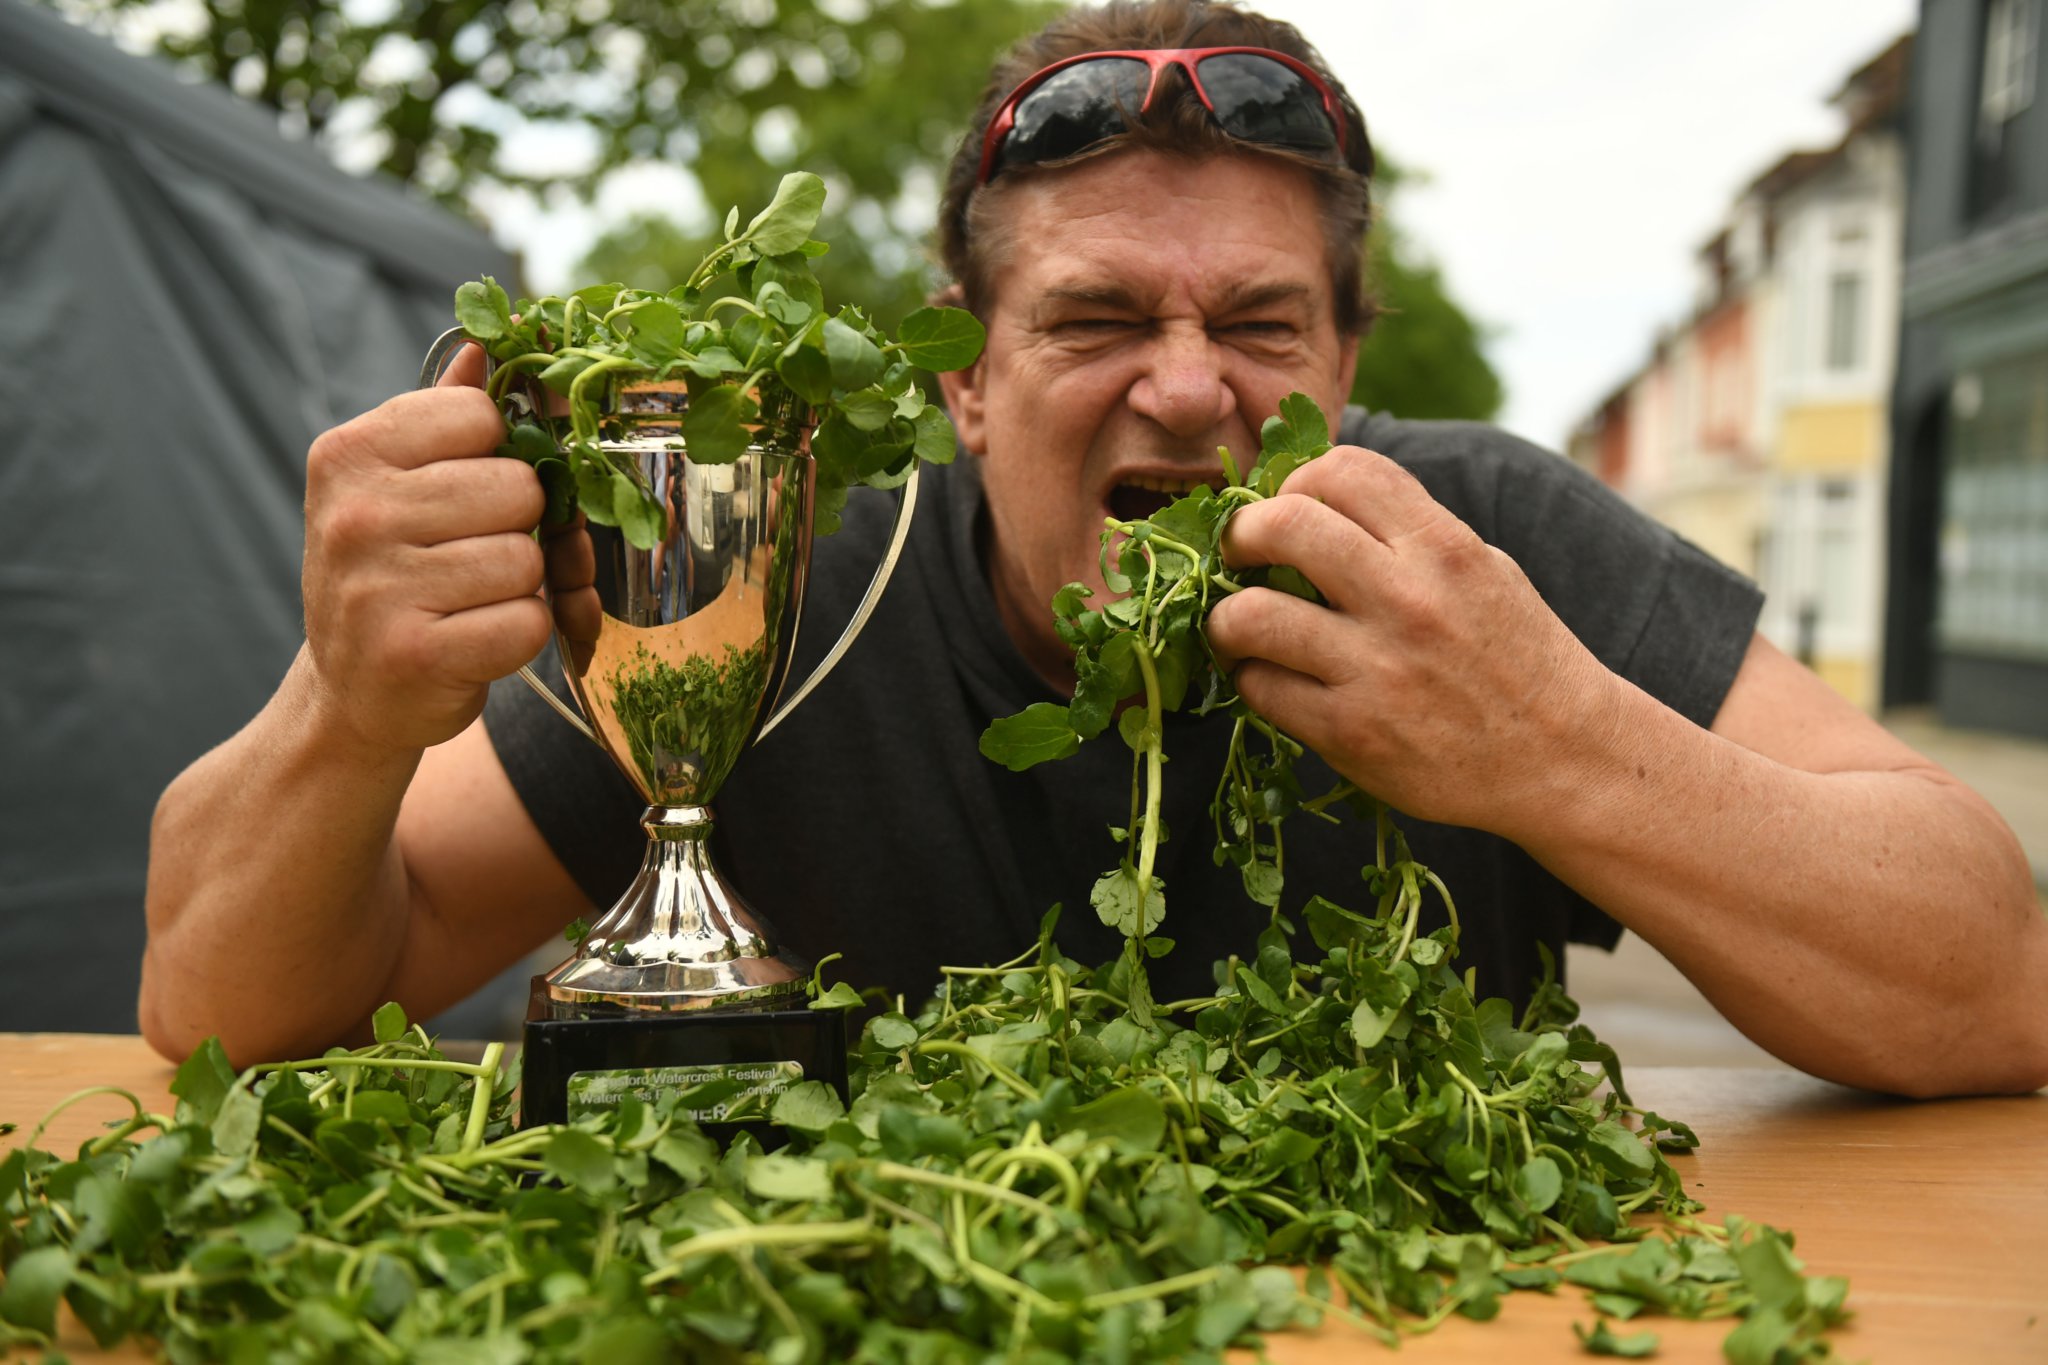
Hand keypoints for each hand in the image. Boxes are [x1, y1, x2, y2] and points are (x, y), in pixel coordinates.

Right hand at [301, 344, 549, 752]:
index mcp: (350, 454)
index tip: (467, 490)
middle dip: (516, 526)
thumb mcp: (397, 484)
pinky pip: (526, 623)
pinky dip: (520, 636)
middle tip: (473, 556)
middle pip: (517, 487)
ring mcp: (378, 588)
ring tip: (470, 600)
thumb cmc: (392, 576)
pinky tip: (475, 640)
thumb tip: (494, 339)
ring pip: (527, 559)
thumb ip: (446, 414)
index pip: (480, 415)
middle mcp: (354, 515)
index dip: (498, 455)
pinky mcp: (414, 656)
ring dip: (519, 586)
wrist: (352, 694)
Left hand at [1206, 445, 1619, 836]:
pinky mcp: (1352, 733)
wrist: (1562, 758)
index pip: (1342, 470)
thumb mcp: (1481, 570)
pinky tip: (1271, 680)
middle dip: (1241, 534)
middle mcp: (1408, 600)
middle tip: (1239, 555)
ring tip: (1239, 627)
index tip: (1286, 508)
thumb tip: (1311, 500)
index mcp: (1443, 548)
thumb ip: (1407, 533)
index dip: (1296, 480)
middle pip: (1281, 525)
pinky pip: (1261, 689)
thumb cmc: (1514, 656)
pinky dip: (1252, 680)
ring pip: (1249, 614)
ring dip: (1227, 618)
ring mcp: (1376, 669)